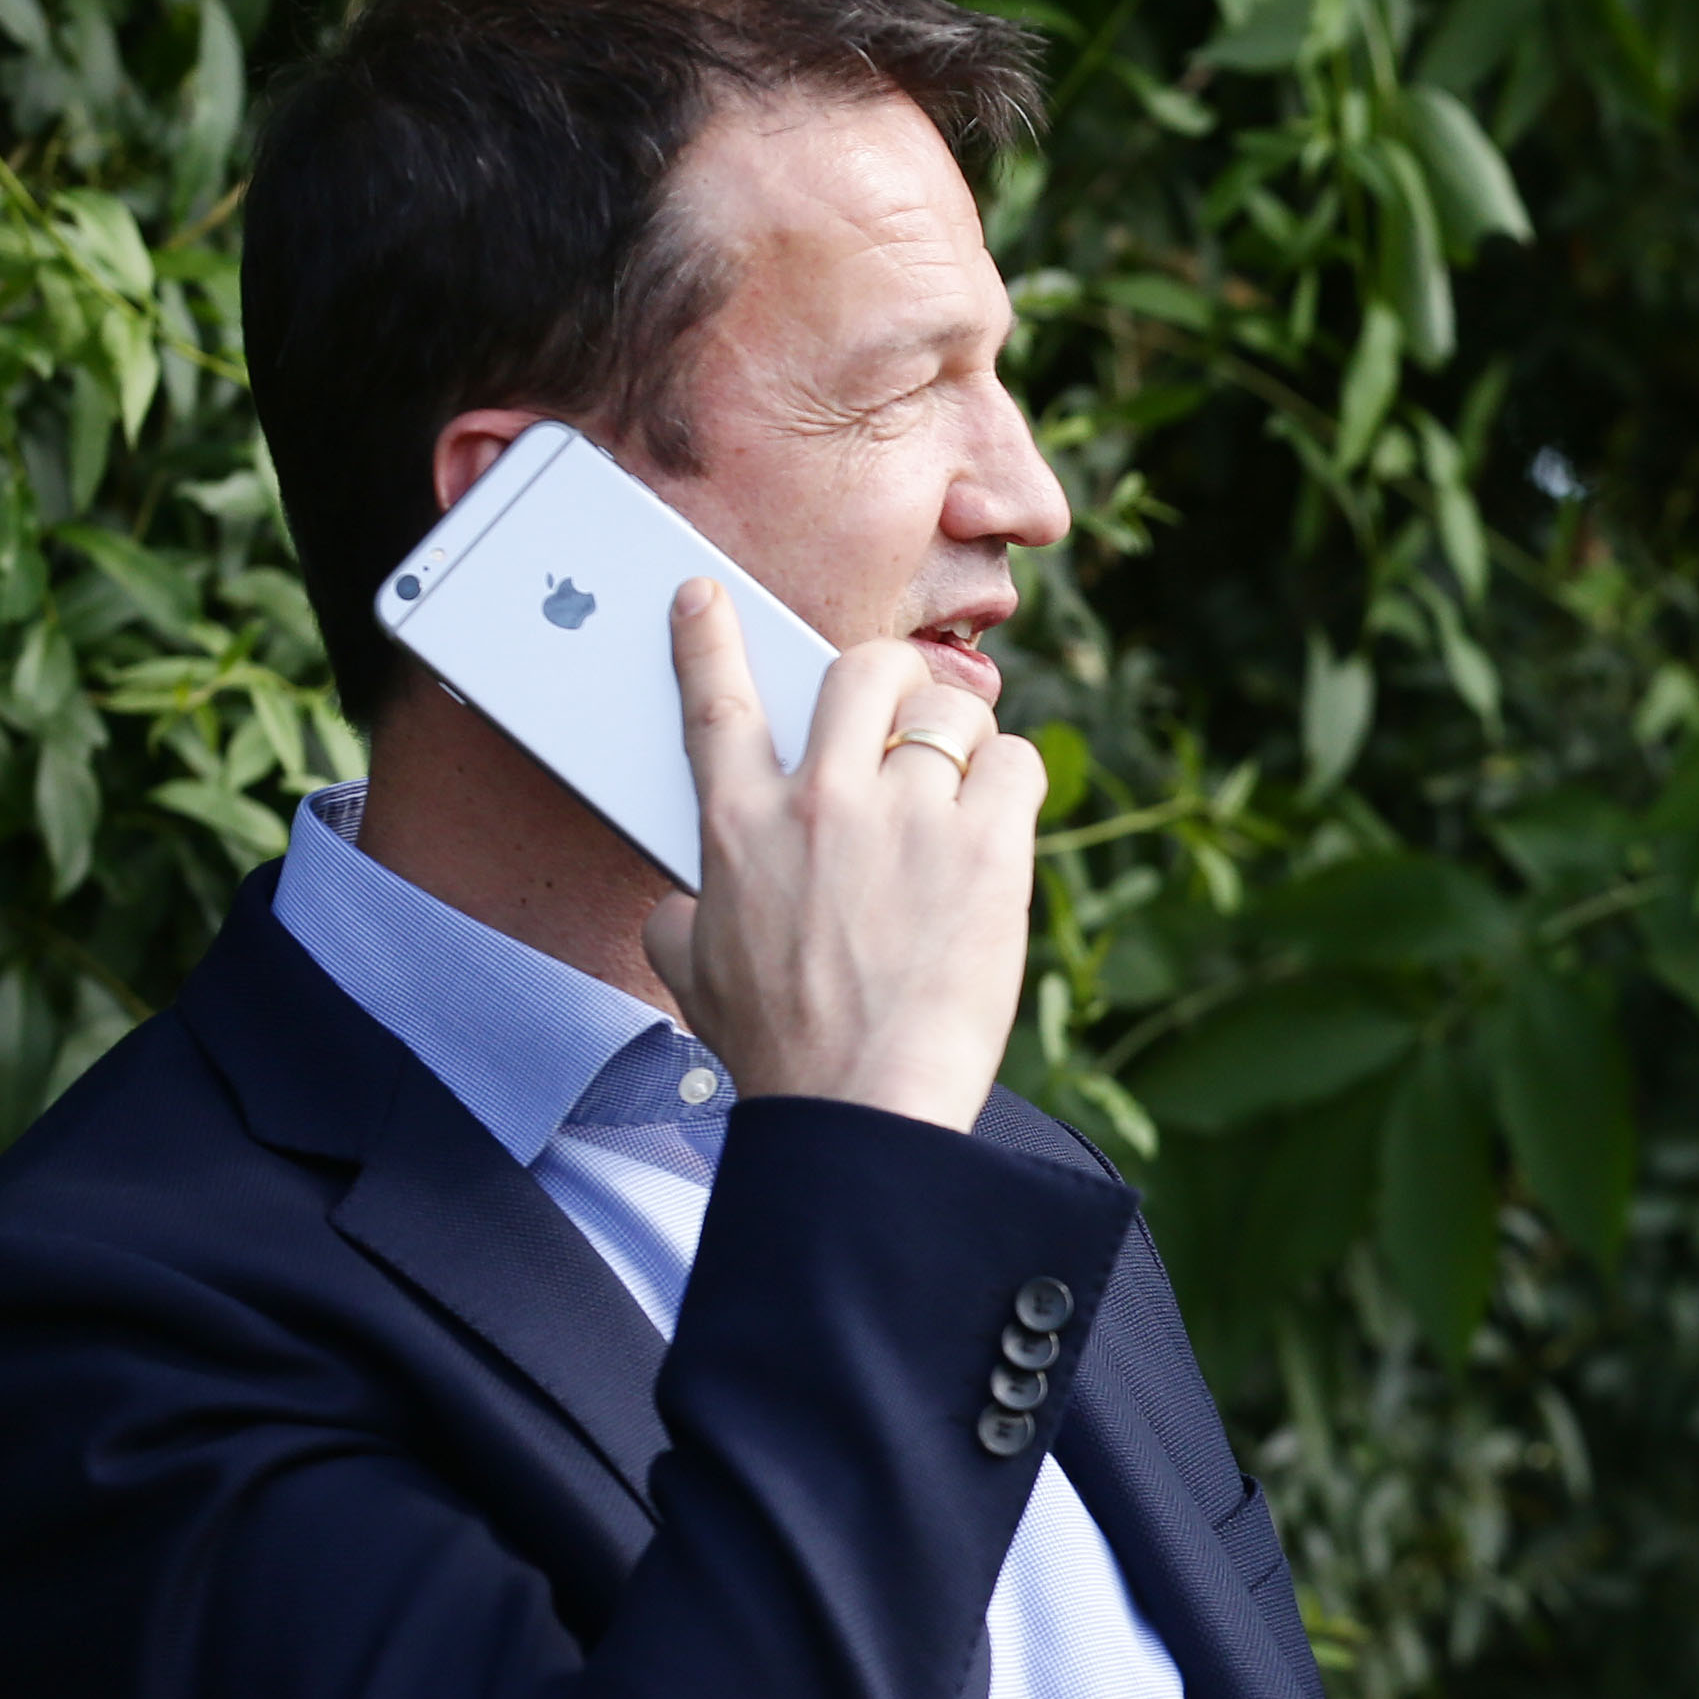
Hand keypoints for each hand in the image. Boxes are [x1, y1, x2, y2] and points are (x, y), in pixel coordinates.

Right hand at [639, 580, 1042, 1130]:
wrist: (860, 1103)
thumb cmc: (781, 1050)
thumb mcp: (693, 972)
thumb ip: (683, 913)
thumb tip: (683, 899)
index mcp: (738, 827)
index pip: (714, 702)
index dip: (708, 636)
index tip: (705, 595)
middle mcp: (818, 803)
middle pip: (857, 672)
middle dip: (884, 677)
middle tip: (901, 711)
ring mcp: (906, 818)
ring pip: (946, 708)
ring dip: (959, 736)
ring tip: (961, 782)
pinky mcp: (985, 848)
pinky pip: (1015, 763)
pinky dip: (1014, 781)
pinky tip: (1003, 819)